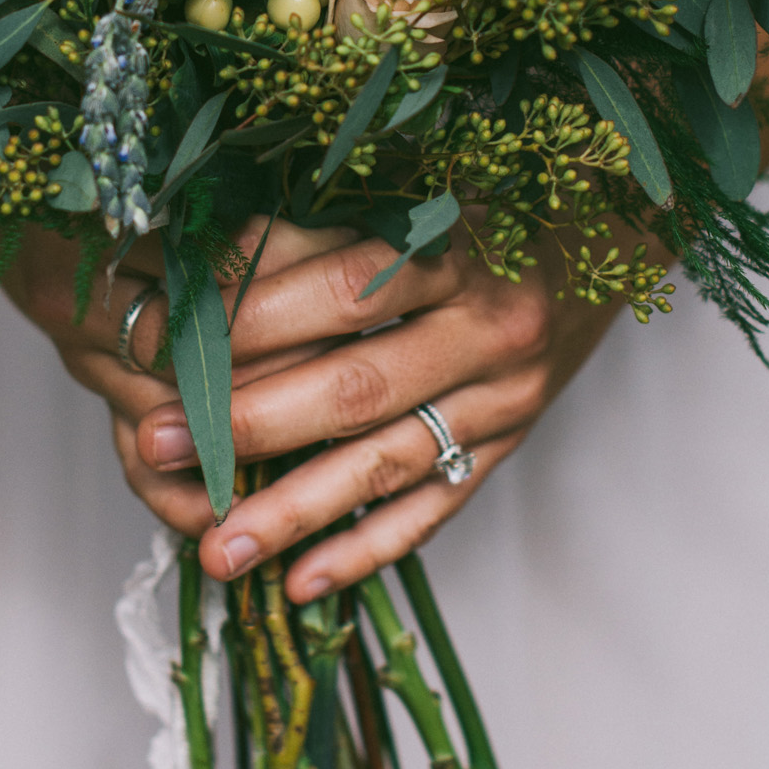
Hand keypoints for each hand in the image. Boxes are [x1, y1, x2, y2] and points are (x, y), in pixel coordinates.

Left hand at [0, 218, 653, 599]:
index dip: (250, 320)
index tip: (166, 343)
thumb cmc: (488, 194)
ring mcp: (506, 396)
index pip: (341, 290)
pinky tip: (300, 583)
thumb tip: (197, 252)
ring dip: (295, 511)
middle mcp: (488, 328)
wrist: (611, 224)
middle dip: (249, 424)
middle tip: (158, 445)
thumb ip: (318, 220)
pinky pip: (434, 508)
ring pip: (388, 464)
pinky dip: (367, 550)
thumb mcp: (416, 186)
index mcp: (457, 247)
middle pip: (357, 388)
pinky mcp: (511, 442)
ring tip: (215, 549)